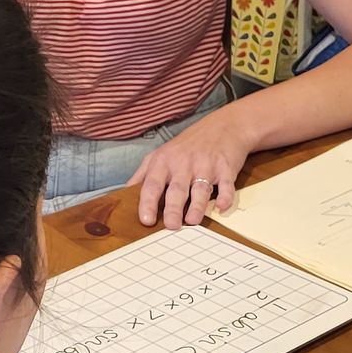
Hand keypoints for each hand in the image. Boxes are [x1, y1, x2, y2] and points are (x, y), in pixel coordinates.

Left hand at [130, 101, 259, 228]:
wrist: (223, 126)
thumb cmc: (187, 145)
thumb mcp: (160, 154)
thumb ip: (143, 175)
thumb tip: (125, 194)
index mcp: (164, 162)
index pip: (152, 184)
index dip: (148, 203)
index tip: (146, 220)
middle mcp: (183, 163)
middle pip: (176, 189)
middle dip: (173, 208)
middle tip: (171, 226)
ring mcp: (205, 165)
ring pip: (200, 189)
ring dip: (197, 207)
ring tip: (192, 221)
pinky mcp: (225, 168)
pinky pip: (226, 185)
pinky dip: (225, 197)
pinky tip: (221, 208)